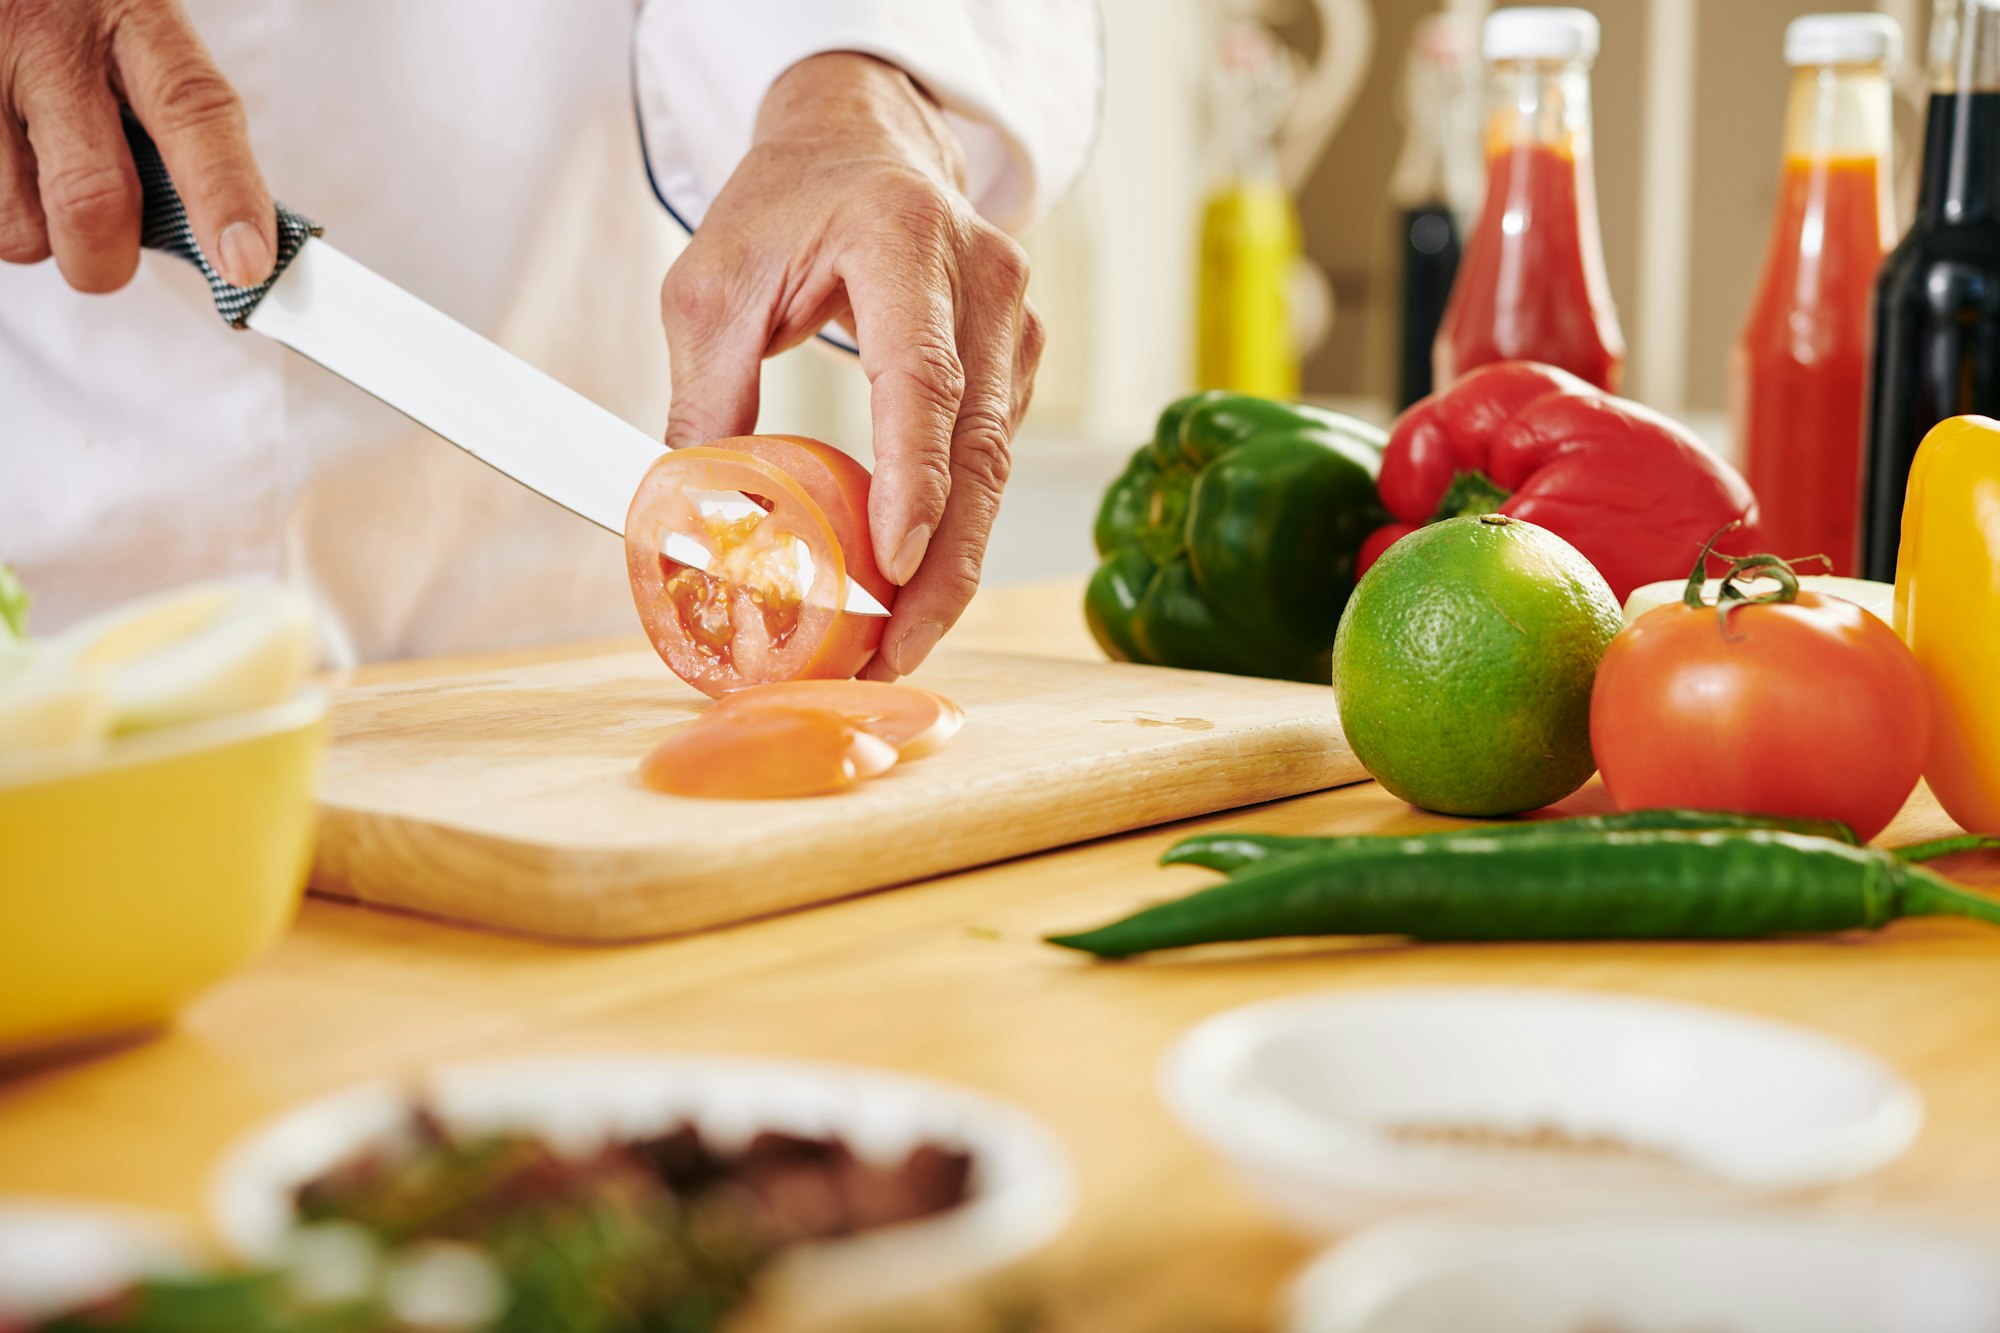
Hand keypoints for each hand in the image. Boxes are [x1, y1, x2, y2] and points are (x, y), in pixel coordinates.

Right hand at [0, 0, 272, 291]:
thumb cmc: (83, 18)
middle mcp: (52, 40)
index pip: (192, 115)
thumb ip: (179, 126)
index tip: (246, 263)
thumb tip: (229, 241)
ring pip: (17, 221)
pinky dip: (3, 210)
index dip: (224, 196)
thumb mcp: (140, 38)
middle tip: (110, 257)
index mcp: (135, 20)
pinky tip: (12, 168)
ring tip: (44, 184)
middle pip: (92, 196)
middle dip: (107, 258)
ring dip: (41, 236)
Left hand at [661, 52, 1044, 679]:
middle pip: (980, 447)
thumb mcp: (711, 286)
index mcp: (903, 240)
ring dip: (952, 564)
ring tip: (898, 641)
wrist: (862, 142)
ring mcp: (1016, 321)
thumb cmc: (785, 205)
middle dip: (944, 566)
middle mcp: (983, 279)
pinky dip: (957, 529)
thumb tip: (693, 523)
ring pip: (997, 469)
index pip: (921, 377)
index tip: (895, 562)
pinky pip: (993, 461)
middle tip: (897, 650)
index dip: (912, 479)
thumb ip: (707, 400)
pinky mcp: (1020, 359)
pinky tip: (915, 584)